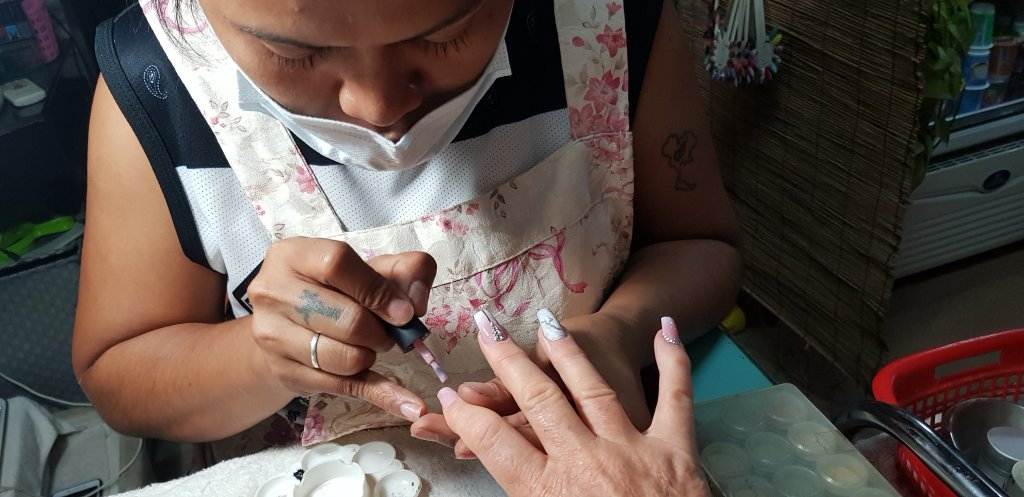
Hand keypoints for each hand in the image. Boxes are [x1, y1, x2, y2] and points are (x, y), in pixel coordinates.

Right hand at [247, 237, 435, 421]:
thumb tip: (417, 303)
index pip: (338, 265)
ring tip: (368, 345)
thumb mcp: (368, 268)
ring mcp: (273, 335)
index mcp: (293, 255)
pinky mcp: (285, 372)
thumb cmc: (333, 290)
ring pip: (345, 358)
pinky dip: (383, 395)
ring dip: (371, 356)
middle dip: (381, 332)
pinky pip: (344, 388)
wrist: (285, 325)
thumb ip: (405, 270)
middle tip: (387, 332)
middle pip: (348, 320)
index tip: (404, 312)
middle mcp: (273, 292)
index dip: (378, 291)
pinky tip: (409, 405)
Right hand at [438, 316, 710, 496]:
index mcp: (550, 494)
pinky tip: (664, 330)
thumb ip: (525, 494)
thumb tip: (498, 465)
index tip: (447, 397)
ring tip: (545, 323)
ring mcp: (633, 452)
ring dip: (566, 353)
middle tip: (486, 326)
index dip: (464, 417)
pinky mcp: (676, 450)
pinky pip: (675, 397)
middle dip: (506, 360)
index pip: (494, 443)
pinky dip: (673, 362)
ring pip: (592, 389)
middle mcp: (587, 465)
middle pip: (538, 400)